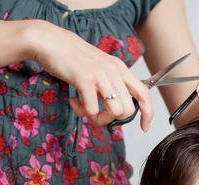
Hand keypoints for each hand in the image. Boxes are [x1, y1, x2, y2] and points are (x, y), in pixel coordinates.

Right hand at [32, 21, 152, 131]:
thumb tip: (114, 111)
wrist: (50, 41)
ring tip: (84, 109)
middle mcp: (114, 71)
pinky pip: (91, 109)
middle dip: (113, 120)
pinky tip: (74, 101)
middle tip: (96, 115)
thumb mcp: (99, 68)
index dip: (147, 114)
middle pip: (128, 110)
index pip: (144, 93)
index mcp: (120, 69)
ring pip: (114, 112)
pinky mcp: (84, 79)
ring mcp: (100, 74)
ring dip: (98, 118)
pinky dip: (82, 112)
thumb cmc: (72, 57)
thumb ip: (109, 85)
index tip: (143, 127)